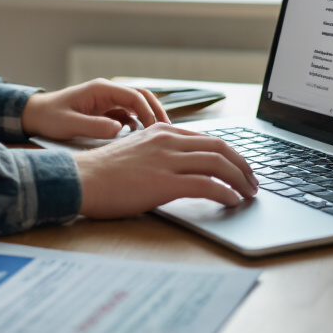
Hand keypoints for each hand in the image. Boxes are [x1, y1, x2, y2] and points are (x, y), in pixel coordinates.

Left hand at [21, 78, 169, 140]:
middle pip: (141, 97)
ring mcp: (107, 101)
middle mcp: (107, 92)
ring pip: (137, 105)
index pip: (134, 96)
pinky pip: (128, 114)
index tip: (156, 130)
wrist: (35, 115)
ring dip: (149, 117)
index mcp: (101, 89)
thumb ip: (93, 126)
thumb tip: (120, 130)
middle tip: (168, 131)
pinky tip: (140, 139)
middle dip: (156, 111)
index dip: (148, 111)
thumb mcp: (69, 124)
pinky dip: (138, 124)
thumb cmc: (49, 117)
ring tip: (159, 136)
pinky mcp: (106, 111)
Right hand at [73, 124, 257, 218]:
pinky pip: (207, 185)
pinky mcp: (165, 182)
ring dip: (240, 180)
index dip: (230, 154)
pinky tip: (231, 201)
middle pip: (220, 147)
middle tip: (253, 182)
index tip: (239, 168)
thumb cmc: (102, 173)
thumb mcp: (134, 151)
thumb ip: (158, 153)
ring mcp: (167, 160)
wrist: (79, 179)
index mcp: (161, 131)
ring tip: (248, 194)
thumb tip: (180, 168)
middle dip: (242, 166)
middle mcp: (167, 140)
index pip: (208, 138)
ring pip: (219, 163)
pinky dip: (225, 193)